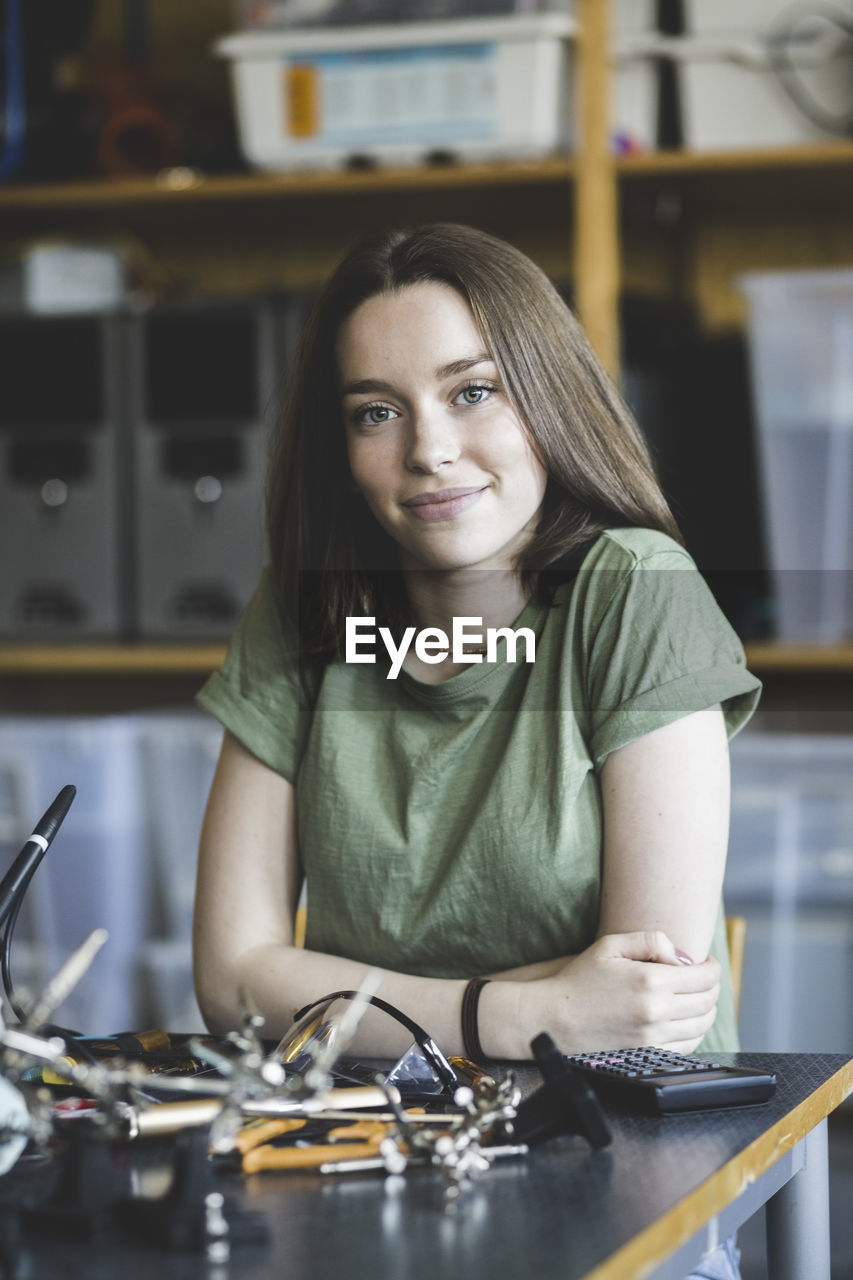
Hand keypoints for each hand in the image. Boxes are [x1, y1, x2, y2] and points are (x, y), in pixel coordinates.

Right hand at [540, 931, 720, 1053]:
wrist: (554, 1018)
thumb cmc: (580, 979)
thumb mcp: (610, 945)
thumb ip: (650, 940)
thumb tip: (681, 956)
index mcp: (651, 980)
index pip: (704, 976)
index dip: (711, 967)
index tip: (706, 961)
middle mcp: (657, 1011)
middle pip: (708, 1001)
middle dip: (712, 986)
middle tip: (703, 977)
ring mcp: (654, 1037)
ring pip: (702, 1025)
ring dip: (707, 1009)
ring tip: (696, 997)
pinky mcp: (649, 1054)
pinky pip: (688, 1047)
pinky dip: (695, 1032)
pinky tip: (685, 1020)